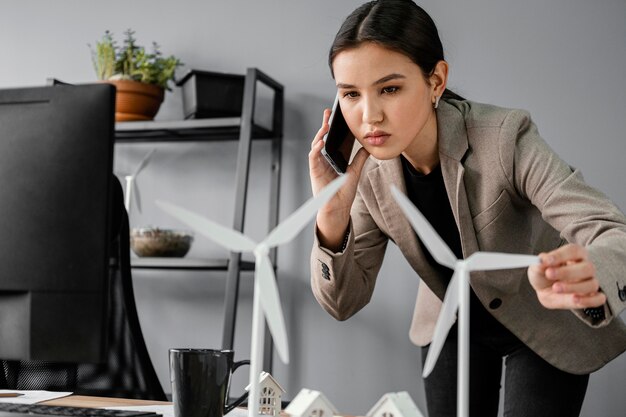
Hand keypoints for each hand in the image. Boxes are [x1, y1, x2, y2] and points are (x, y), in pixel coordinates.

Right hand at [308, 108, 368, 249]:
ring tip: (326, 125)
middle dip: (324, 125)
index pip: (331, 139)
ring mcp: (318, 165)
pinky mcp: (314, 171)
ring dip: (320, 134)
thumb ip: (359, 158)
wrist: (338, 208)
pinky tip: (321, 142)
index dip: (332, 127)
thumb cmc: (343, 192)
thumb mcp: (355, 171)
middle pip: (322, 138)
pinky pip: (313, 157)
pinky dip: (316, 149)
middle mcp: (323, 160)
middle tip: (328, 113)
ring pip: (316, 145)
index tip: (336, 116)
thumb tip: (368, 146)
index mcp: (331, 159)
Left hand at [527, 243, 605, 308]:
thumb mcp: (537, 269)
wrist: (547, 291)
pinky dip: (588, 300)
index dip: (560, 255)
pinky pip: (599, 299)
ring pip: (592, 284)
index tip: (546, 261)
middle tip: (549, 274)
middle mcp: (586, 267)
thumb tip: (541, 261)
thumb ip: (539, 265)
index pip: (574, 250)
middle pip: (586, 267)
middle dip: (567, 272)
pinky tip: (574, 299)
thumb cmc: (544, 275)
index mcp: (574, 254)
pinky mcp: (593, 297)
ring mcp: (591, 282)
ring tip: (556, 288)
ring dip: (573, 287)